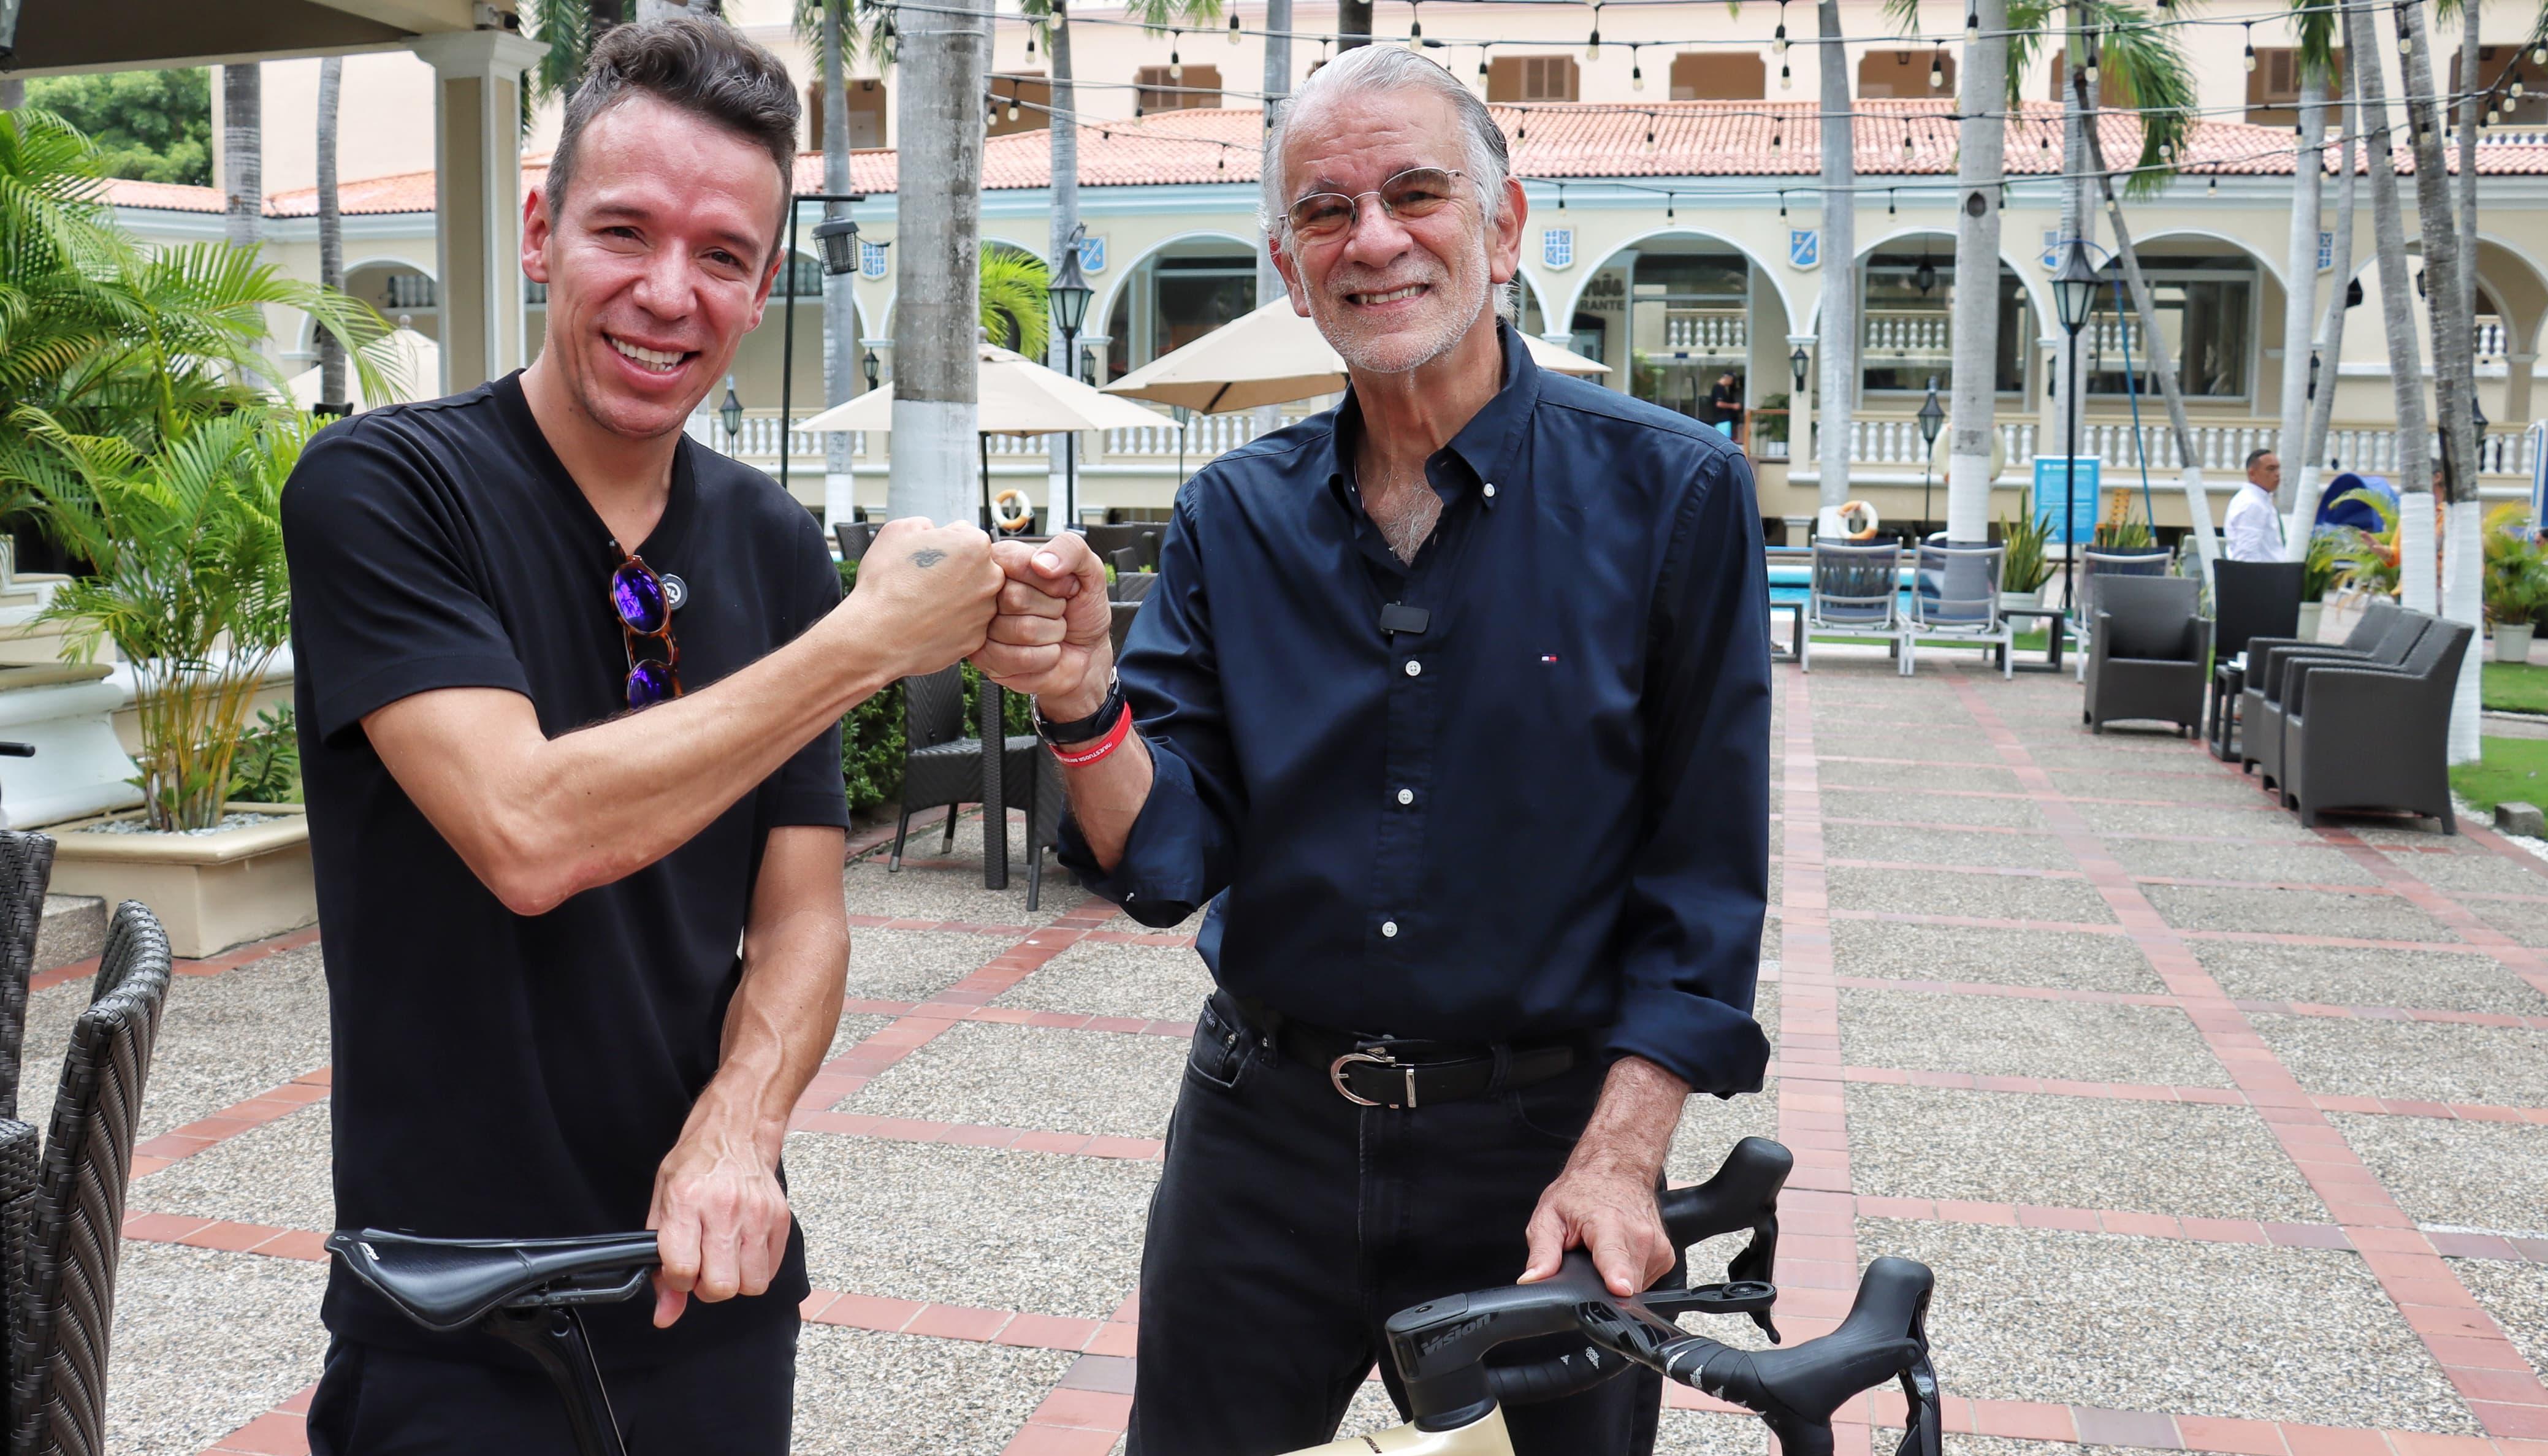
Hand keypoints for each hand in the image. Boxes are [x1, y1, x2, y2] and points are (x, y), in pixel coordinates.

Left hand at [646, 1124, 791, 1327]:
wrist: (735, 1131)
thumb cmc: (694, 1165)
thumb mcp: (662, 1206)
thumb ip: (660, 1265)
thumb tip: (665, 1316)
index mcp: (686, 1202)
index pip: (681, 1269)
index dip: (677, 1280)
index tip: (679, 1267)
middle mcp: (724, 1208)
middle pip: (721, 1286)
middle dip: (707, 1288)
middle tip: (703, 1268)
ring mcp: (757, 1213)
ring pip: (751, 1285)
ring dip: (735, 1281)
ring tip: (724, 1259)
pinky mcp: (780, 1218)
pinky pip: (770, 1270)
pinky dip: (755, 1269)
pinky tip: (742, 1249)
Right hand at [838, 517, 1001, 678]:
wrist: (877, 635)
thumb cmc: (886, 585)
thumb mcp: (898, 531)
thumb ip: (925, 525)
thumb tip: (932, 532)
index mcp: (975, 545)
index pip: (966, 536)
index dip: (943, 545)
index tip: (929, 556)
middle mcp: (989, 578)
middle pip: (975, 568)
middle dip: (954, 571)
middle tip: (925, 581)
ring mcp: (985, 611)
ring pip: (972, 598)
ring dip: (955, 598)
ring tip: (924, 603)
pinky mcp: (976, 639)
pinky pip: (967, 625)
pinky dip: (952, 624)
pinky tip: (929, 622)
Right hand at [973, 534, 1114, 714]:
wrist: (1088, 652)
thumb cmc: (1081, 609)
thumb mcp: (1089, 570)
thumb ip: (1070, 549)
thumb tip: (1041, 563)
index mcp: (1006, 563)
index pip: (1013, 561)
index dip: (1048, 579)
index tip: (1064, 587)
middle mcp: (989, 594)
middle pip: (1014, 597)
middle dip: (1052, 608)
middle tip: (1057, 611)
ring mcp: (984, 627)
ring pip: (1022, 630)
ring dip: (1052, 634)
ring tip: (1052, 631)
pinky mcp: (987, 659)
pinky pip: (1021, 658)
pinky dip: (1047, 656)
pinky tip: (1045, 650)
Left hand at [1518, 1161, 1675, 1297]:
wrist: (1616, 1169)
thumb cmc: (1582, 1191)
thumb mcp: (1549, 1217)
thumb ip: (1542, 1252)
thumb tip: (1532, 1279)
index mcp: (1610, 1224)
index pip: (1617, 1257)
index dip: (1617, 1276)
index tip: (1620, 1288)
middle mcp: (1639, 1235)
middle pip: (1625, 1284)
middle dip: (1603, 1285)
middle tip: (1588, 1261)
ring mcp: (1657, 1246)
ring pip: (1636, 1285)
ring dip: (1616, 1277)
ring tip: (1603, 1252)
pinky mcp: (1665, 1256)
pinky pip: (1645, 1279)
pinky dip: (1629, 1272)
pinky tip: (1619, 1253)